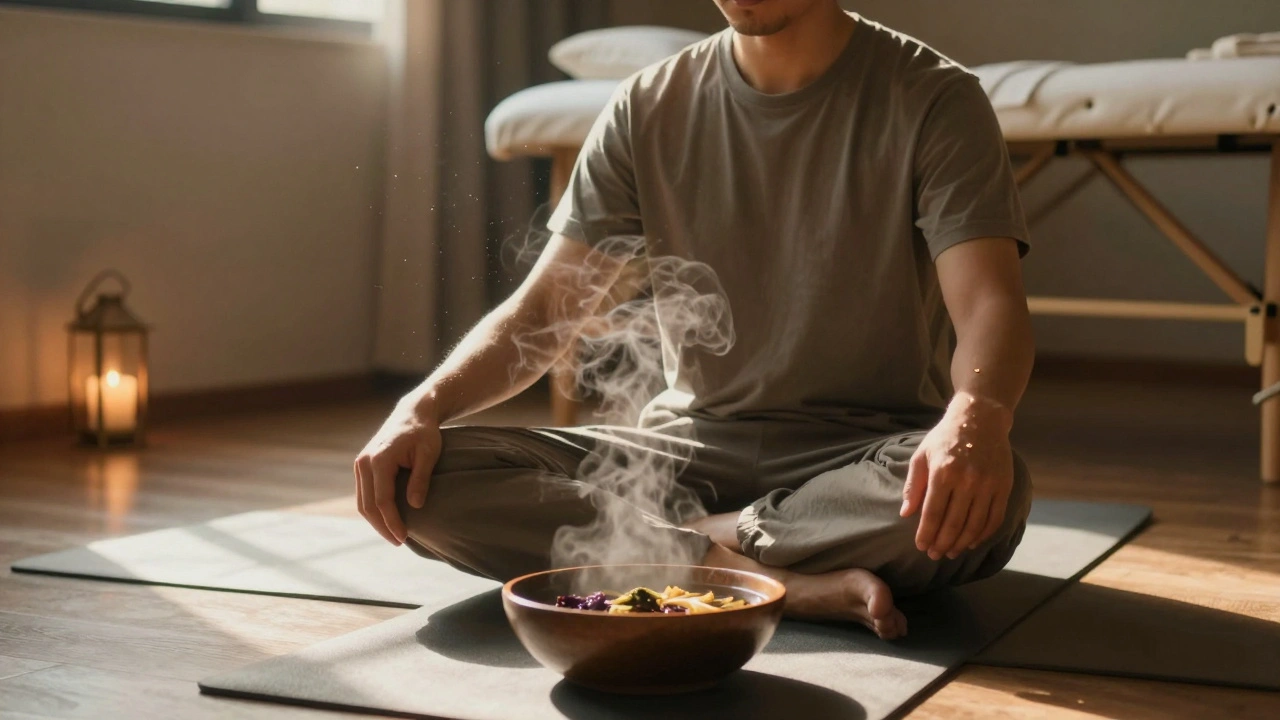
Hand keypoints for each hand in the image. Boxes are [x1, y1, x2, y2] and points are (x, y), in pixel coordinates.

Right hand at [354, 393, 441, 545]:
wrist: (413, 413)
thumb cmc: (424, 432)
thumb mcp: (429, 454)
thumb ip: (421, 479)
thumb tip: (414, 506)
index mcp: (379, 460)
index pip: (382, 500)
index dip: (392, 521)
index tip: (404, 537)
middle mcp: (364, 462)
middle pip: (367, 505)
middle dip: (382, 526)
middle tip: (400, 542)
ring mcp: (360, 464)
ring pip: (362, 502)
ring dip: (376, 521)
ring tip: (394, 535)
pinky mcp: (362, 467)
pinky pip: (364, 494)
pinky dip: (373, 510)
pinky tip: (387, 520)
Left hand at [900, 392, 1013, 560]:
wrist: (980, 419)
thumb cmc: (945, 437)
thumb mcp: (922, 455)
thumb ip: (913, 486)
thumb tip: (906, 514)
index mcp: (944, 472)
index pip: (933, 513)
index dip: (926, 534)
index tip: (921, 546)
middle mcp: (968, 480)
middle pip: (954, 523)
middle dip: (942, 544)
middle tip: (934, 555)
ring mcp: (989, 484)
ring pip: (975, 525)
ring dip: (961, 543)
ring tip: (951, 552)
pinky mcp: (1004, 486)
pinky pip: (994, 519)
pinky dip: (983, 535)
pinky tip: (972, 542)